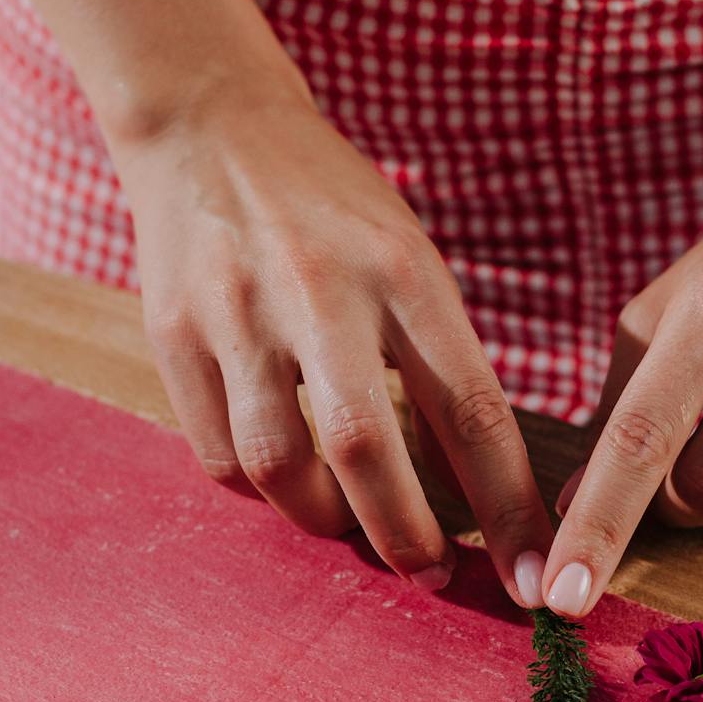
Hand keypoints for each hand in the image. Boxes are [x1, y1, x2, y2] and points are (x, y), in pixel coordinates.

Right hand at [114, 81, 553, 607]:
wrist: (209, 125)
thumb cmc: (331, 209)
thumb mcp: (408, 256)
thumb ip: (436, 359)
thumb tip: (471, 488)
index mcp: (404, 271)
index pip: (471, 408)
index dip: (506, 507)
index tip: (529, 576)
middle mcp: (321, 290)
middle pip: (365, 447)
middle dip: (405, 536)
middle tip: (429, 575)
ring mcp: (238, 313)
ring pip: (278, 463)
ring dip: (323, 521)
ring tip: (350, 526)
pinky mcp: (173, 334)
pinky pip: (218, 453)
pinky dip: (259, 491)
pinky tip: (284, 482)